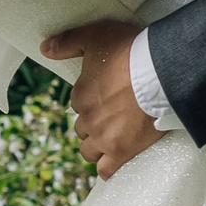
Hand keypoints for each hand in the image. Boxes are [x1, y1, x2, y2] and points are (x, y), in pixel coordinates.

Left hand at [43, 18, 160, 177]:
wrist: (162, 72)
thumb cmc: (131, 51)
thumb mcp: (96, 35)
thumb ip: (68, 42)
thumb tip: (44, 48)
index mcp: (81, 94)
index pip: (79, 103)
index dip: (93, 100)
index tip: (108, 96)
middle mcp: (88, 118)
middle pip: (83, 128)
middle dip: (95, 124)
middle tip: (115, 116)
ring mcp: (103, 137)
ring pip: (89, 151)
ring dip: (98, 146)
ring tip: (115, 139)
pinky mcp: (122, 152)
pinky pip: (106, 170)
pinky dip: (108, 168)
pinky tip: (115, 162)